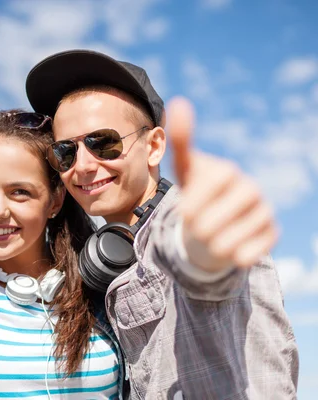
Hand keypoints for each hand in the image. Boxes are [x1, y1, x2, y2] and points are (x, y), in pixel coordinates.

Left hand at [167, 97, 277, 271]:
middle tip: (196, 223)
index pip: (204, 189)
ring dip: (209, 245)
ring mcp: (263, 211)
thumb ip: (182, 142)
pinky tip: (233, 244)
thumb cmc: (198, 195)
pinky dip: (231, 256)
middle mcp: (249, 188)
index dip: (192, 202)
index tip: (186, 210)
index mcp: (225, 172)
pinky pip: (243, 256)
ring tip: (212, 234)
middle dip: (193, 228)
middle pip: (204, 224)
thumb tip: (180, 101)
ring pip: (221, 244)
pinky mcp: (272, 234)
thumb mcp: (184, 170)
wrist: (219, 224)